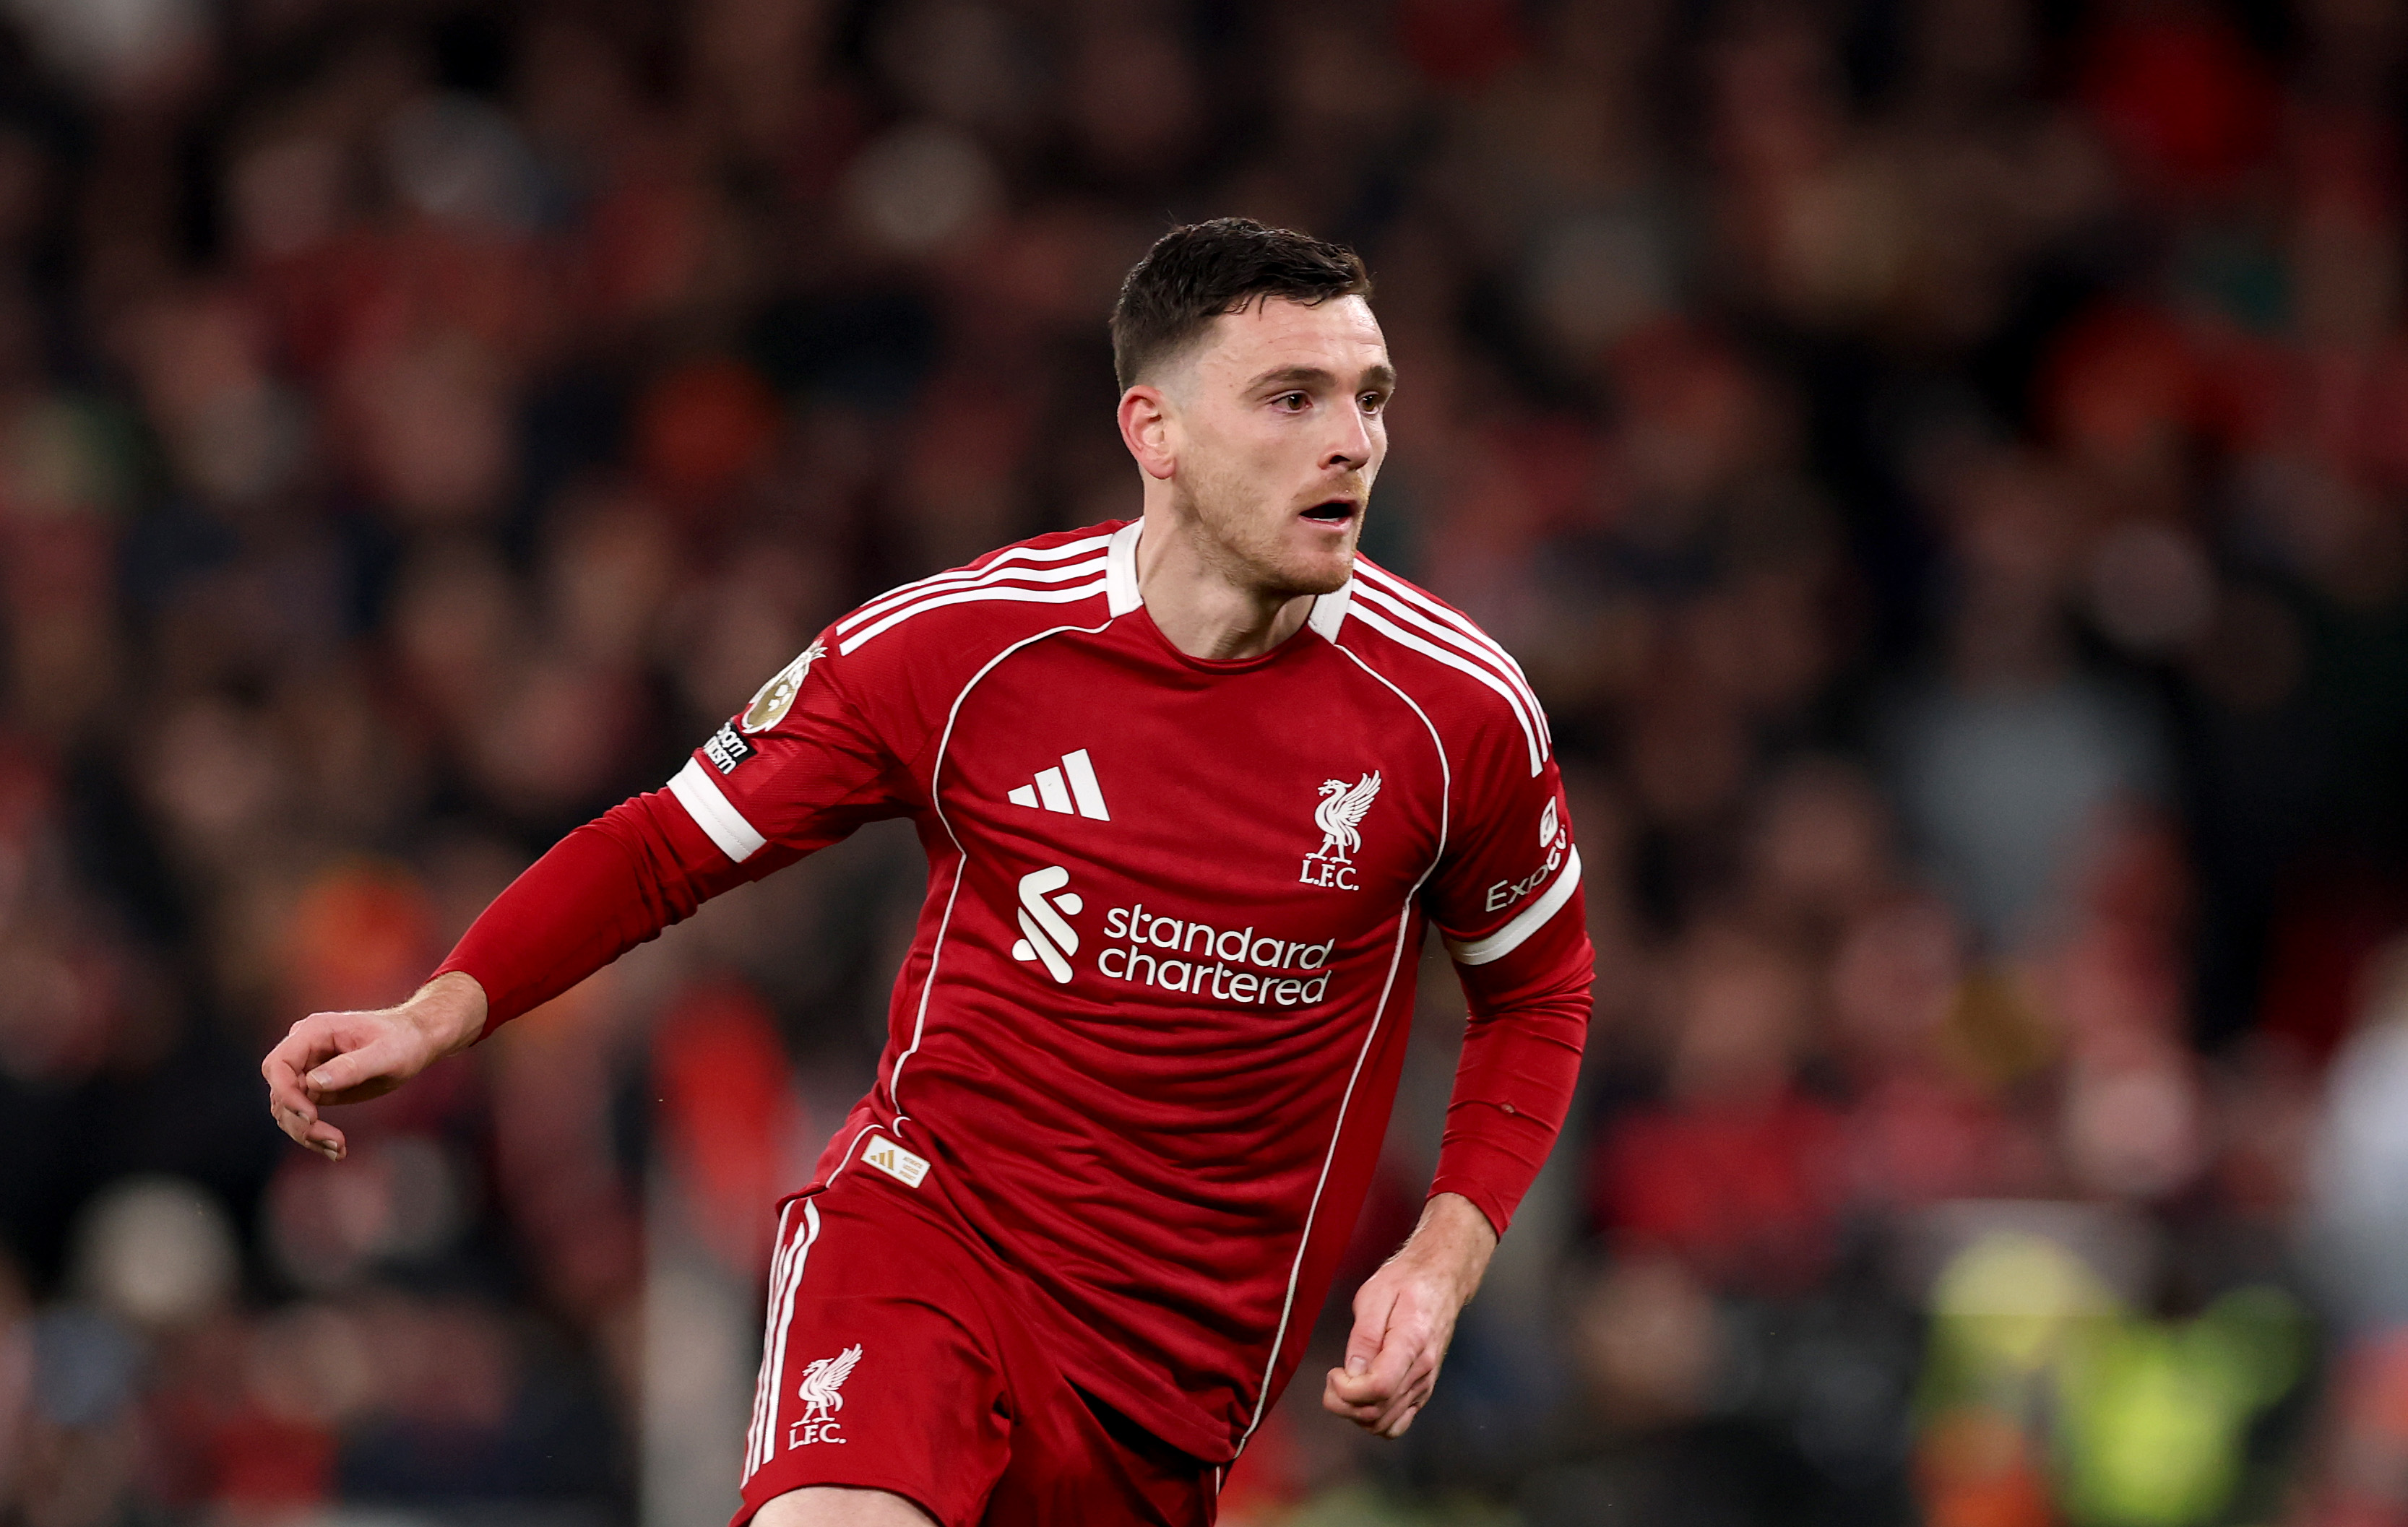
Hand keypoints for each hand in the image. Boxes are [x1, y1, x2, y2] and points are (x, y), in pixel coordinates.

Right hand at [260, 972, 487, 1161]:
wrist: (415, 1041)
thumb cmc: (403, 1040)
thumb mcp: (386, 1053)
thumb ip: (351, 1067)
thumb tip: (313, 1084)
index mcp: (314, 1032)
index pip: (278, 1065)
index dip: (286, 1092)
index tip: (311, 1116)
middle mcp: (304, 1050)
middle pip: (280, 1092)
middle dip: (299, 1121)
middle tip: (332, 1140)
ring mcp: (307, 1070)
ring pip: (287, 1110)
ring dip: (307, 1134)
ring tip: (338, 1149)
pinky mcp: (316, 1090)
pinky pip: (303, 1116)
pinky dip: (315, 1135)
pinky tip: (338, 1150)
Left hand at [1322, 1192, 1497, 1437]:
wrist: (1440, 1279)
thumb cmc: (1407, 1282)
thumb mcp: (1375, 1295)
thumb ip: (1364, 1336)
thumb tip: (1351, 1372)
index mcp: (1411, 1342)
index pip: (1379, 1387)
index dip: (1347, 1391)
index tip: (1334, 1373)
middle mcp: (1422, 1370)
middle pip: (1379, 1413)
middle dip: (1344, 1405)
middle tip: (1333, 1379)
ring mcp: (1425, 1384)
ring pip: (1386, 1424)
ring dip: (1356, 1415)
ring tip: (1345, 1388)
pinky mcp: (1423, 1390)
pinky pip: (1399, 1422)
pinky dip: (1375, 1420)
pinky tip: (1363, 1399)